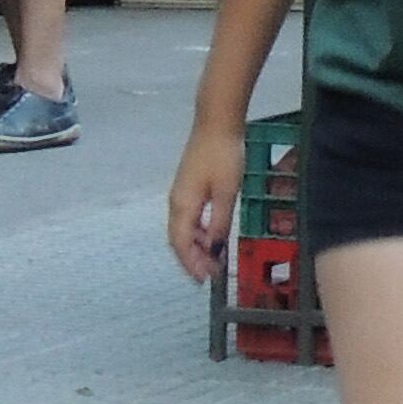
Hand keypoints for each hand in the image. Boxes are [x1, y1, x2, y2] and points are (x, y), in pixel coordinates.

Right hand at [165, 117, 243, 285]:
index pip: (181, 244)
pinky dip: (197, 232)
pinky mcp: (187, 186)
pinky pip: (187, 218)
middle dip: (192, 260)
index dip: (191, 264)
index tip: (204, 281)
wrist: (216, 122)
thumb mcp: (227, 192)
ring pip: (182, 229)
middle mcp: (175, 202)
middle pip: (178, 239)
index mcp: (183, 205)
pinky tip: (211, 235)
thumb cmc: (223, 155)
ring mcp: (180, 193)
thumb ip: (219, 222)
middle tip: (211, 275)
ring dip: (195, 247)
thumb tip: (214, 248)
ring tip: (213, 259)